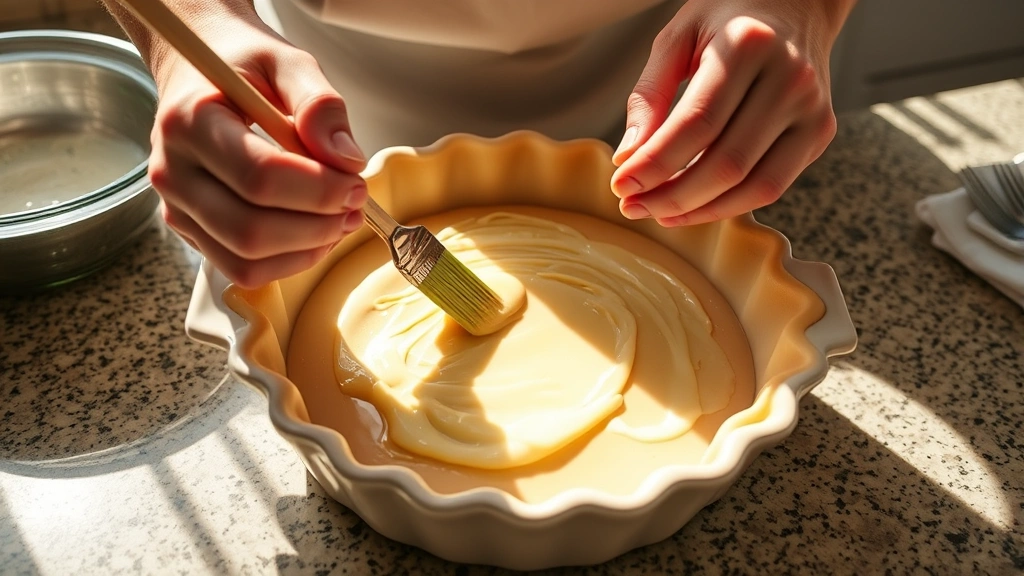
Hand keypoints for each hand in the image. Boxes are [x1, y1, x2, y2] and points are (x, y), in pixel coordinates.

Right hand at [144, 12, 366, 287]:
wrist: (197, 66)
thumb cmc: (243, 62)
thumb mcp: (287, 62)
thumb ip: (319, 103)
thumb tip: (346, 160)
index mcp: (189, 121)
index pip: (259, 177)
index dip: (319, 190)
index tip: (356, 181)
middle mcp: (172, 170)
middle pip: (250, 230)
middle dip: (317, 226)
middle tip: (354, 204)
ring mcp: (176, 206)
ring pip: (245, 260)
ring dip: (306, 250)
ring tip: (340, 220)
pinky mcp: (190, 229)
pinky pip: (241, 268)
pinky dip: (287, 261)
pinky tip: (314, 233)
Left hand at [611, 0, 853, 225]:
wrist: (795, 5)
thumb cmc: (726, 20)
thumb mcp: (677, 38)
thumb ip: (649, 95)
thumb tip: (627, 158)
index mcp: (749, 45)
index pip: (696, 122)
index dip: (656, 163)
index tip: (621, 185)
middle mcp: (789, 78)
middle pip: (726, 162)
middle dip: (671, 195)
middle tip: (632, 206)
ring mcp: (812, 108)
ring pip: (753, 185)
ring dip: (699, 210)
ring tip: (657, 212)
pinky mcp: (820, 132)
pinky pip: (772, 186)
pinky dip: (729, 205)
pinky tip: (693, 206)